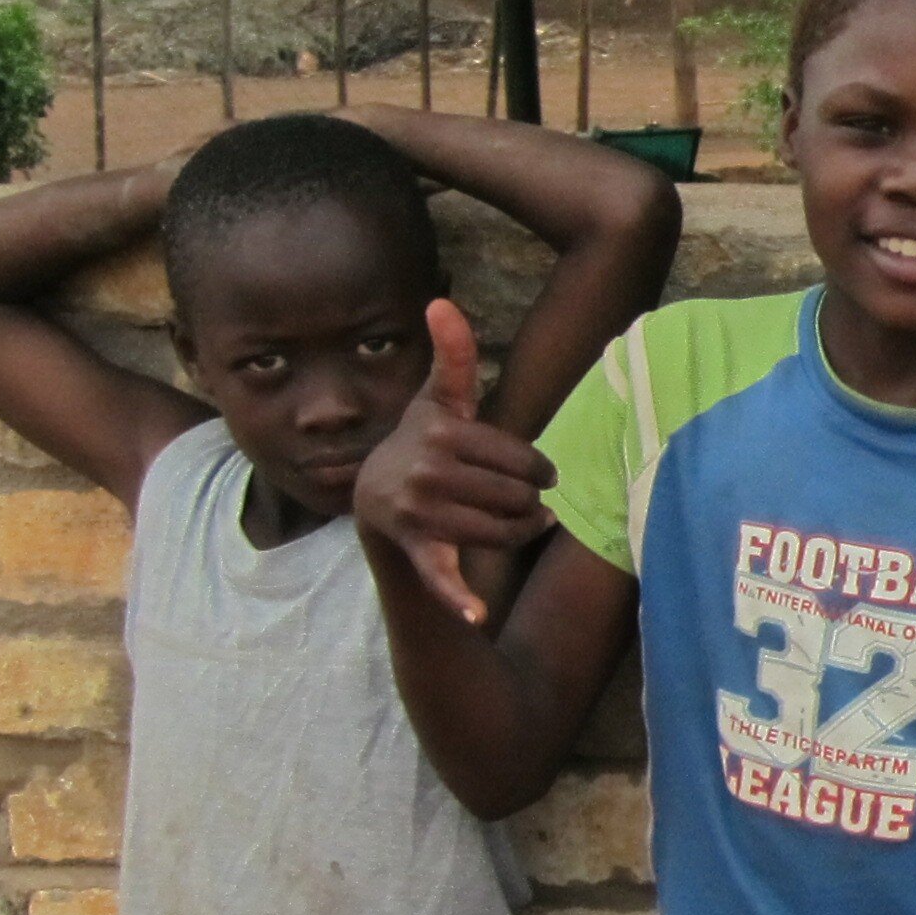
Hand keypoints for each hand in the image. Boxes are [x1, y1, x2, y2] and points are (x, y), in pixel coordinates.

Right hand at [352, 298, 548, 624]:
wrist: (376, 498)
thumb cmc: (422, 443)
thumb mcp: (439, 400)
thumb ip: (452, 355)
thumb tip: (441, 300)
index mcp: (440, 434)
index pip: (523, 461)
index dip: (539, 472)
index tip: (537, 476)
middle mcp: (424, 472)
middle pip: (517, 498)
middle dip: (529, 503)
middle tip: (525, 504)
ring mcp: (416, 513)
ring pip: (502, 531)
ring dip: (520, 533)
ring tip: (519, 525)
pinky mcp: (413, 550)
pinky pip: (440, 574)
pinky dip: (457, 598)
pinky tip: (476, 614)